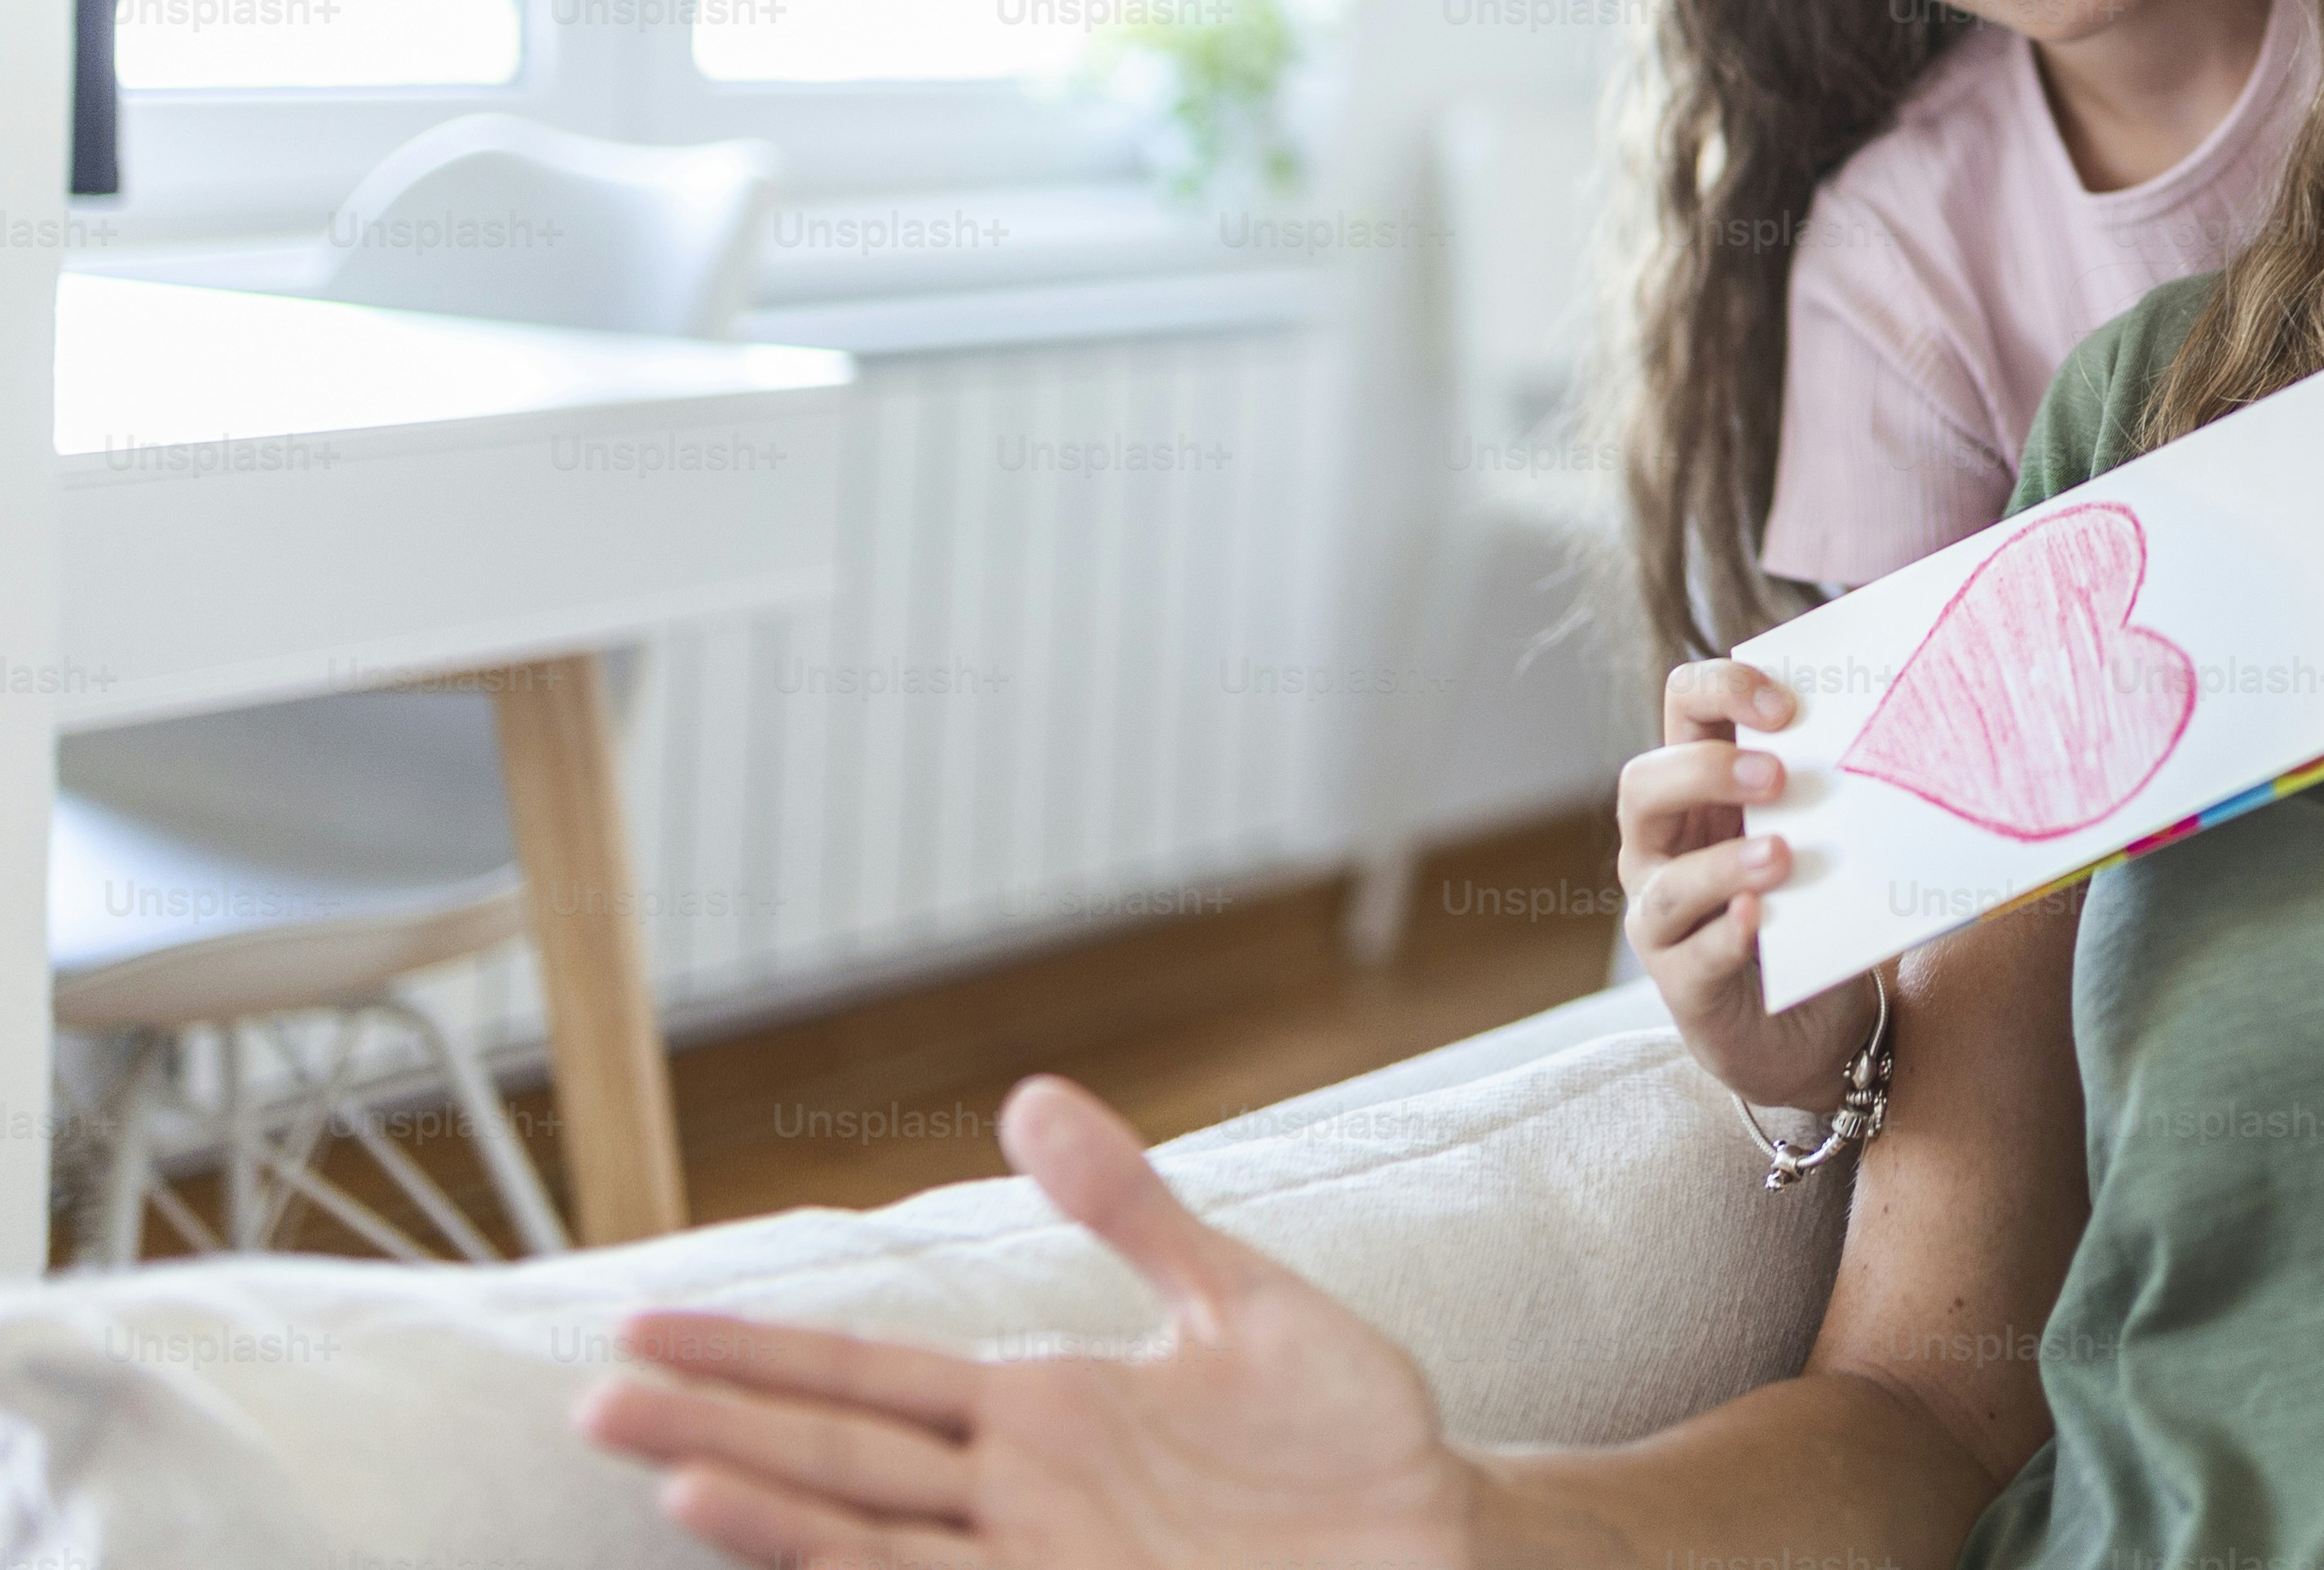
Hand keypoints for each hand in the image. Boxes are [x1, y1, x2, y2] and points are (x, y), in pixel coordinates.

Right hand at [577, 1077, 1507, 1568]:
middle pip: (837, 1457)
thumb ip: (1133, 1209)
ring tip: (679, 1486)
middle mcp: (1016, 1495)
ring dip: (781, 1522)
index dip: (755, 1352)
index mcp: (1036, 1406)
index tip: (638, 1326)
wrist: (1435, 1537)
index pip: (862, 1375)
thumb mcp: (1239, 1297)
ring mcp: (1045, 1566)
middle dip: (717, 1430)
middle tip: (590, 1401)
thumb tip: (1030, 1098)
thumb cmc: (1341, 1427)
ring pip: (876, 1545)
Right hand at [1615, 658, 1884, 1115]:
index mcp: (1698, 786)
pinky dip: (1727, 936)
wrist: (1817, 1023)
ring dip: (1723, 864)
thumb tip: (1909, 728)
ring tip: (1782, 856)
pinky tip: (1758, 921)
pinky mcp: (1682, 984)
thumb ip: (1835, 788)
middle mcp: (1663, 846)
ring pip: (1666, 881)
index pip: (1685, 707)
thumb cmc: (1816, 904)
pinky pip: (1693, 957)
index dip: (1723, 688)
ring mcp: (1663, 917)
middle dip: (1706, 771)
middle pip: (1644, 783)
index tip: (1785, 705)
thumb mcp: (1825, 835)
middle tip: (1777, 776)